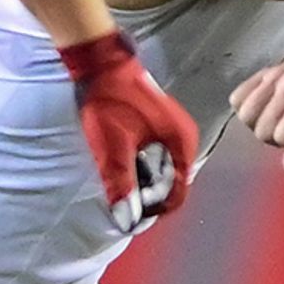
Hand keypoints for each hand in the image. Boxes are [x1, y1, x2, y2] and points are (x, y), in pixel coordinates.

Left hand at [62, 30, 196, 231]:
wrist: (100, 63)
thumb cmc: (110, 101)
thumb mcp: (113, 148)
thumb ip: (122, 185)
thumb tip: (126, 220)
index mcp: (181, 143)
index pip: (179, 192)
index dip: (156, 208)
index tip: (132, 214)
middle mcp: (183, 138)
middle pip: (171, 183)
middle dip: (148, 196)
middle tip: (122, 198)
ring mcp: (172, 130)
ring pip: (162, 171)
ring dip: (143, 182)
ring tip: (118, 183)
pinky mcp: (158, 126)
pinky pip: (155, 157)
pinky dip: (140, 167)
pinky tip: (121, 167)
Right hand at [230, 56, 283, 172]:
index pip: (279, 137)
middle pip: (260, 127)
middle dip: (276, 135)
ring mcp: (276, 73)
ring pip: (245, 113)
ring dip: (261, 122)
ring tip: (283, 118)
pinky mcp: (265, 70)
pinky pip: (238, 97)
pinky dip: (248, 107)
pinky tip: (268, 108)